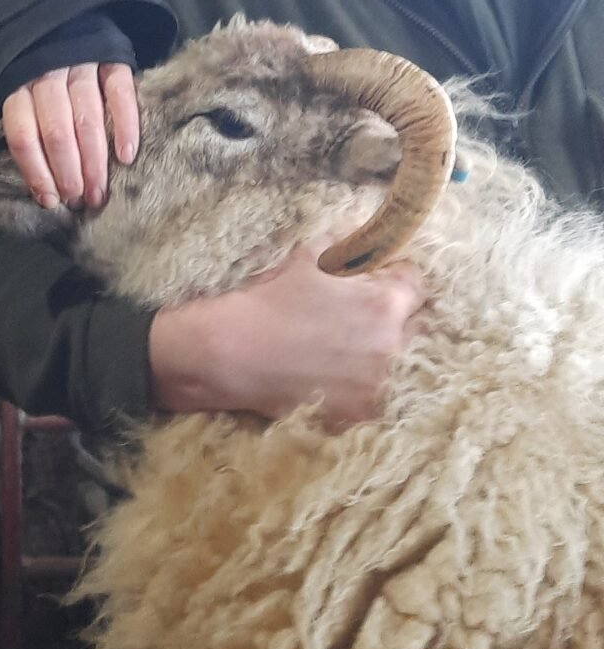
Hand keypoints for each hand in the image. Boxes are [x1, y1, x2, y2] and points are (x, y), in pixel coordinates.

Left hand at [1, 62, 137, 209]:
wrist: (64, 21)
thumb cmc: (40, 75)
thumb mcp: (22, 96)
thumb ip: (29, 131)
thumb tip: (40, 188)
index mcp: (18, 86)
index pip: (23, 134)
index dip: (36, 171)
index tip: (50, 200)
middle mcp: (46, 73)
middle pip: (55, 131)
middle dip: (67, 173)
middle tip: (79, 200)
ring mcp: (81, 64)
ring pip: (86, 118)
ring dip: (93, 161)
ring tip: (98, 192)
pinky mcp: (112, 58)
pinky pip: (119, 93)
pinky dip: (124, 125)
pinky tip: (126, 156)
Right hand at [148, 239, 425, 430]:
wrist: (230, 353)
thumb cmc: (267, 301)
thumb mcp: (306, 258)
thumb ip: (345, 244)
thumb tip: (363, 235)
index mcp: (385, 304)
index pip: (416, 285)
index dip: (395, 279)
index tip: (376, 282)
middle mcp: (391, 347)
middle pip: (414, 327)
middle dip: (393, 318)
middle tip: (358, 317)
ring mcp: (375, 386)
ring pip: (395, 365)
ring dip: (378, 355)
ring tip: (343, 350)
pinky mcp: (356, 414)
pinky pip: (373, 397)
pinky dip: (359, 387)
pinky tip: (332, 375)